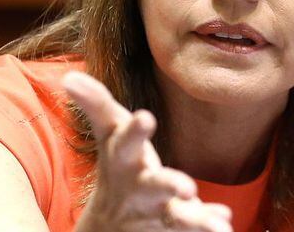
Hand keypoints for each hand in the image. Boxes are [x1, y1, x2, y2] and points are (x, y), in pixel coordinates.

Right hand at [62, 71, 232, 231]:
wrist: (108, 225)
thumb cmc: (117, 163)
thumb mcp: (108, 132)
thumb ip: (95, 103)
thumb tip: (69, 76)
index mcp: (123, 158)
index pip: (124, 142)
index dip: (134, 131)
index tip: (145, 117)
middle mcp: (139, 187)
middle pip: (152, 186)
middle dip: (168, 185)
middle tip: (187, 187)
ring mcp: (156, 210)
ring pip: (174, 215)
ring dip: (193, 217)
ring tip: (215, 221)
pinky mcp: (173, 224)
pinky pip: (190, 227)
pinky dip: (208, 225)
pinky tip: (224, 224)